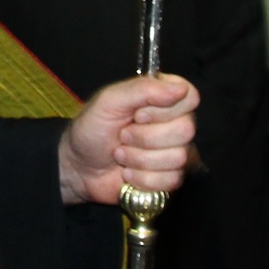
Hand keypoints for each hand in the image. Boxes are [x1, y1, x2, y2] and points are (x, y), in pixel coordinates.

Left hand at [58, 74, 197, 204]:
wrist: (79, 167)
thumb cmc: (92, 129)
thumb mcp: (109, 101)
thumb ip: (142, 89)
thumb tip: (179, 88)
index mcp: (162, 97)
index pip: (189, 96)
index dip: (165, 109)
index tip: (139, 115)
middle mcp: (174, 122)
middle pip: (186, 130)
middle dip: (146, 138)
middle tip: (123, 136)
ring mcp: (176, 151)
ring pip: (179, 158)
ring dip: (140, 159)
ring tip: (121, 154)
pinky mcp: (171, 177)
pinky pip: (172, 180)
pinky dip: (142, 179)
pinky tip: (129, 173)